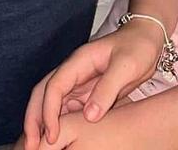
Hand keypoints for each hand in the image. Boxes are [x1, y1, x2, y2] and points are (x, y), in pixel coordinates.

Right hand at [22, 24, 161, 149]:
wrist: (146, 39)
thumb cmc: (137, 47)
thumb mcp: (126, 67)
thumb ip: (107, 90)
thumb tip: (89, 116)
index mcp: (79, 61)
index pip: (54, 86)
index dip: (49, 112)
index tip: (51, 136)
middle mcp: (73, 72)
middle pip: (43, 94)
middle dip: (34, 119)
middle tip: (30, 147)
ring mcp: (79, 83)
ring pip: (52, 103)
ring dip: (44, 123)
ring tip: (40, 147)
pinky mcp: (87, 93)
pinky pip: (67, 109)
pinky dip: (59, 123)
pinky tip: (59, 139)